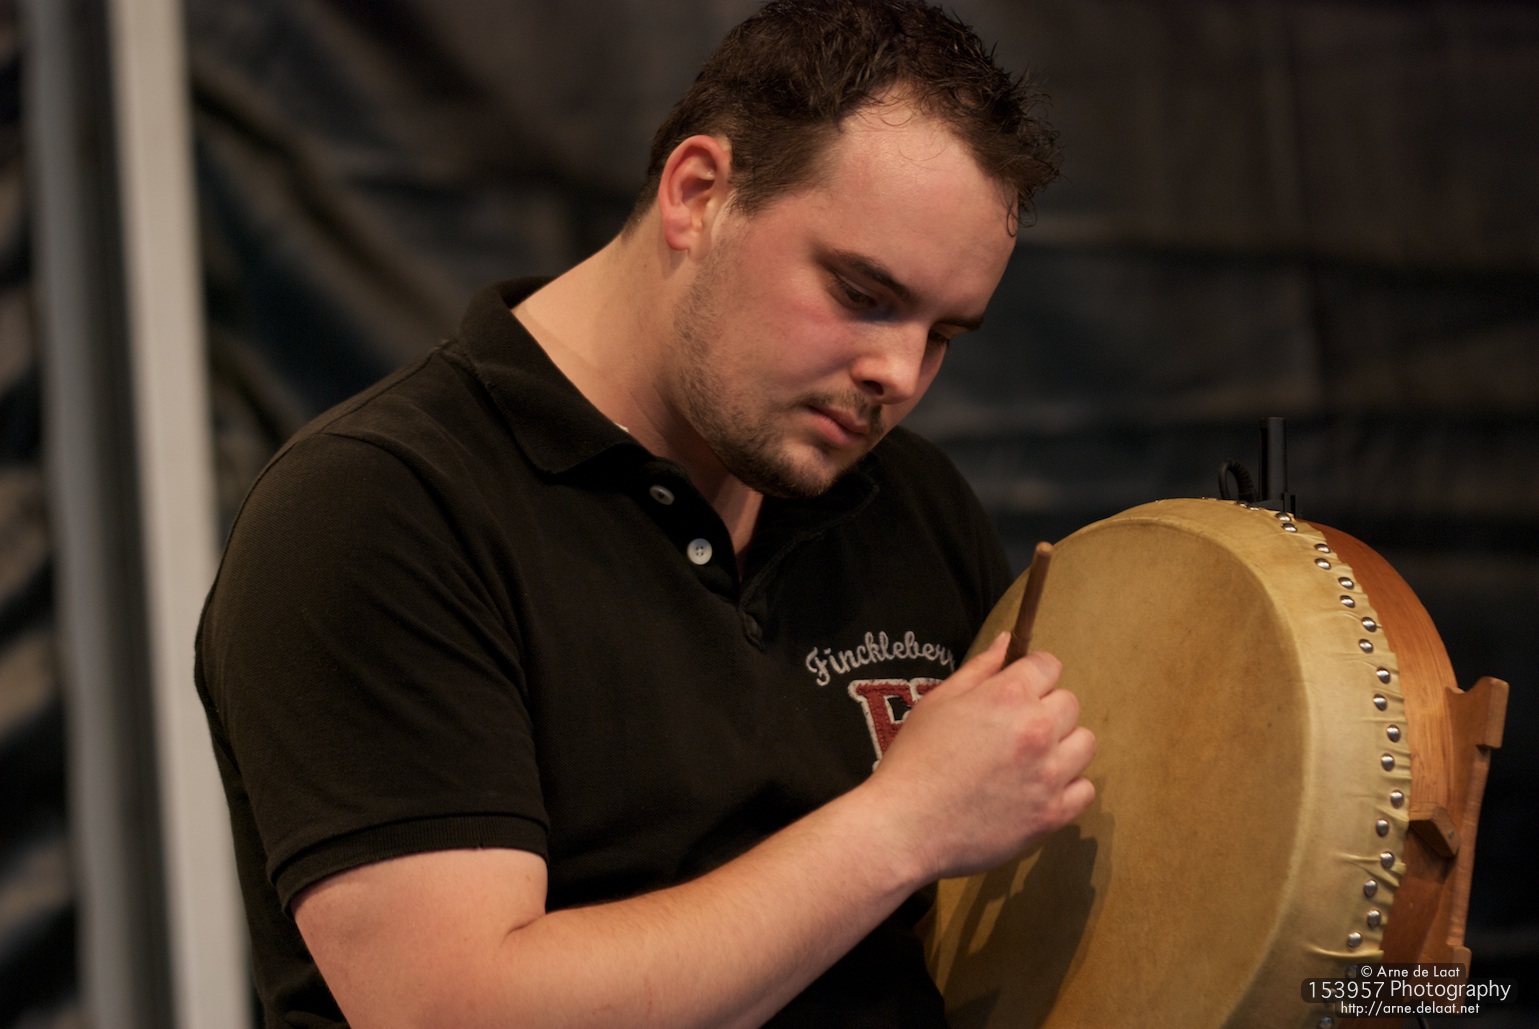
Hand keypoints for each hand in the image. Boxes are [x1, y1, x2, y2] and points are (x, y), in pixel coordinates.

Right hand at [865, 631, 1095, 880]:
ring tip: (1030, 760)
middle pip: (1070, 703)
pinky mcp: (1053, 814)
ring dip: (1063, 746)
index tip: (1018, 691)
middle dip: (1046, 709)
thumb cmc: (914, 760)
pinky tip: (1038, 789)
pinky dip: (1068, 787)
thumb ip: (980, 669)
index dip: (1032, 675)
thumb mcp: (938, 703)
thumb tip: (1006, 641)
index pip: (1049, 666)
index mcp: (1008, 696)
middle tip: (1014, 730)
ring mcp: (1049, 774)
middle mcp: (1037, 730)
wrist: (905, 826)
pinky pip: (1085, 789)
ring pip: (1084, 743)